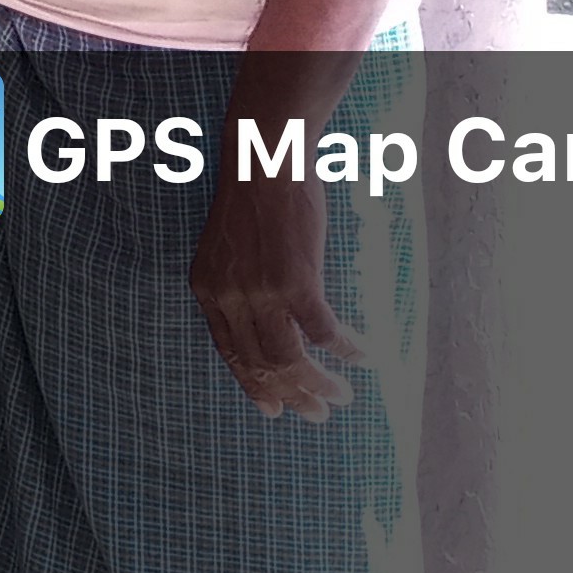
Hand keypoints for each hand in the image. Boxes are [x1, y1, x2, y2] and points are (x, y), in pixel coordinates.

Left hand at [188, 171, 366, 421]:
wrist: (264, 158)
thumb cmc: (253, 198)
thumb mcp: (228, 248)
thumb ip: (237, 286)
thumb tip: (263, 322)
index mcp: (207, 289)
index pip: (230, 354)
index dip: (253, 386)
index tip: (272, 410)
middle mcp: (228, 297)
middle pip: (261, 364)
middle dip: (291, 396)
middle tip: (318, 414)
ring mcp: (261, 292)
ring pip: (291, 359)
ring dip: (320, 384)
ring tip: (342, 395)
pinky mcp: (297, 283)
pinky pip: (326, 334)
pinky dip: (348, 351)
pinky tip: (364, 356)